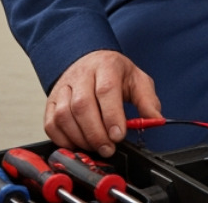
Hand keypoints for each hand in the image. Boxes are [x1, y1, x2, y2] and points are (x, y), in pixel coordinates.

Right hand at [45, 49, 162, 158]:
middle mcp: (81, 75)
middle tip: (108, 148)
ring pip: (64, 116)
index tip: (118, 135)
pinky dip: (63, 139)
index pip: (106, 90)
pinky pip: (51, 124)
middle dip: (96, 133)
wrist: (91, 60)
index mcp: (106, 66)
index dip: (111, 115)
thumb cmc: (114, 73)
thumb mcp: (137, 80)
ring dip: (80, 138)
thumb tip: (156, 121)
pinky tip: (78, 144)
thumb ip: (148, 100)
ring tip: (95, 147)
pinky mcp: (51, 102)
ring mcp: (63, 88)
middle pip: (82, 105)